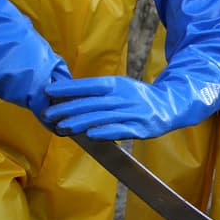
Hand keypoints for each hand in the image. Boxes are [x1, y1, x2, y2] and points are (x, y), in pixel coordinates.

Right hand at [0, 40, 69, 117]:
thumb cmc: (27, 42)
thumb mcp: (50, 57)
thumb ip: (59, 78)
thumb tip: (69, 96)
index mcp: (41, 82)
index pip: (45, 109)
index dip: (49, 120)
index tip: (55, 129)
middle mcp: (23, 87)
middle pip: (25, 102)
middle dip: (27, 94)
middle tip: (23, 73)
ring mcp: (4, 85)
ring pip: (5, 94)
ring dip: (7, 85)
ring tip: (10, 65)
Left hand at [43, 75, 219, 139]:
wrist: (170, 105)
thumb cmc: (139, 97)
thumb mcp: (120, 87)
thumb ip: (98, 91)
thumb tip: (68, 93)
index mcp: (117, 84)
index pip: (88, 85)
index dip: (68, 89)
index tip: (49, 92)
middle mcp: (123, 97)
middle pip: (91, 103)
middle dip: (67, 109)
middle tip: (48, 115)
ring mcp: (133, 112)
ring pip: (102, 117)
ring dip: (80, 123)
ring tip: (63, 127)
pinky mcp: (141, 128)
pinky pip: (120, 130)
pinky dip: (105, 132)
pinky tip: (90, 135)